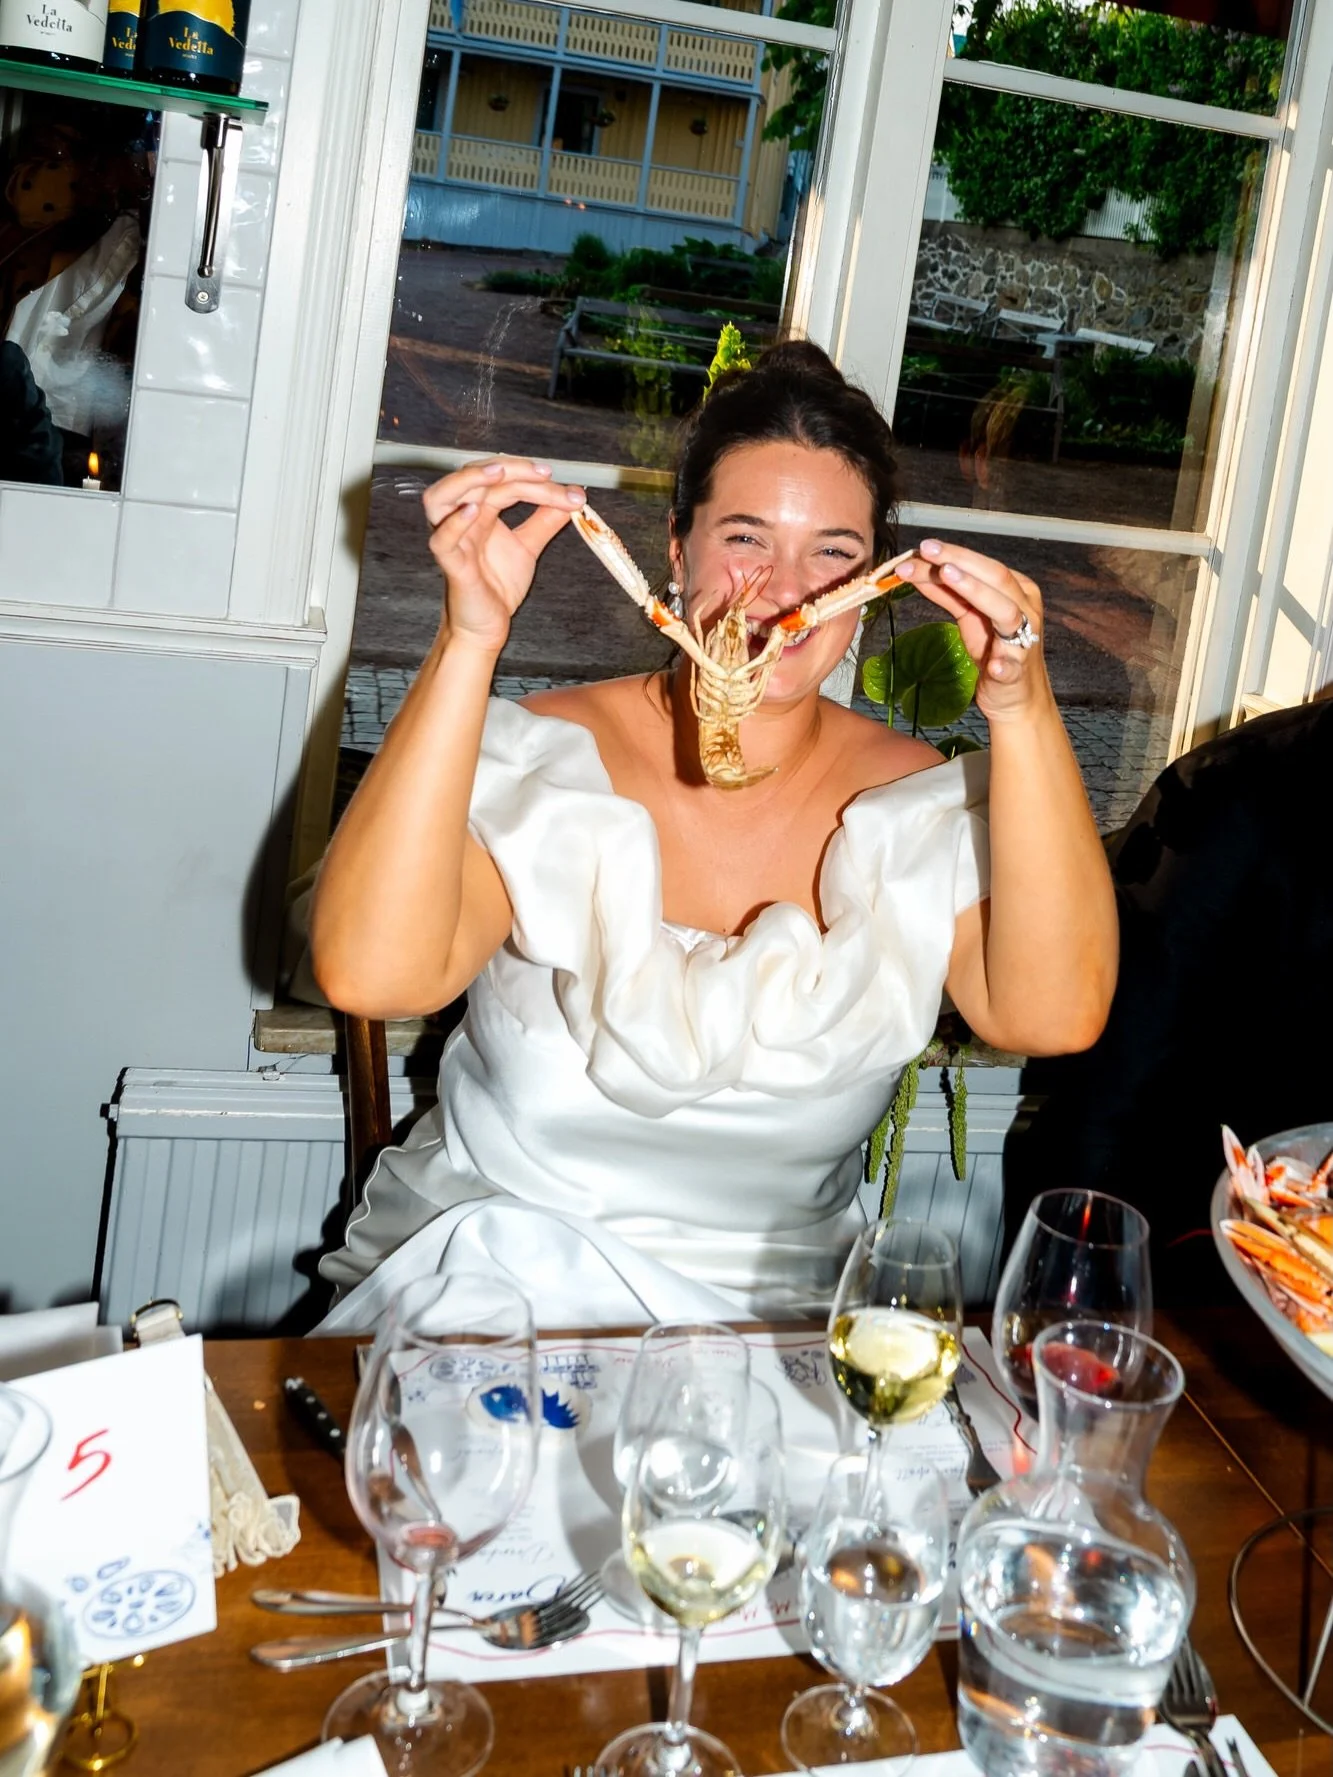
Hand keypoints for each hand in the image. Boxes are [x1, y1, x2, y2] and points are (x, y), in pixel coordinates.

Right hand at [422, 457, 585, 654]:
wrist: (486, 626)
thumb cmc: (497, 587)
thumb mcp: (528, 548)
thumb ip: (544, 521)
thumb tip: (570, 498)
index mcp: (481, 512)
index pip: (504, 482)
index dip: (533, 478)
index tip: (568, 489)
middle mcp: (463, 520)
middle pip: (477, 479)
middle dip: (511, 470)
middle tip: (544, 474)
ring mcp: (454, 540)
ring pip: (441, 497)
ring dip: (469, 479)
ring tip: (498, 473)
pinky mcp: (451, 565)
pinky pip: (442, 540)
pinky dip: (454, 523)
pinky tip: (472, 511)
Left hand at [894, 539, 1049, 722]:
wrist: (1016, 695)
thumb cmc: (994, 650)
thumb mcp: (968, 616)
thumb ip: (947, 593)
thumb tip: (917, 567)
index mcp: (1017, 591)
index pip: (985, 565)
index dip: (954, 553)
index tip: (923, 547)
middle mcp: (1025, 609)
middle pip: (995, 577)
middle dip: (959, 561)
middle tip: (927, 551)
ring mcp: (1024, 641)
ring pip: (1006, 611)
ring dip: (977, 592)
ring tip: (947, 576)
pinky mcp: (1017, 674)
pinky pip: (1012, 667)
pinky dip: (1003, 665)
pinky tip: (992, 665)